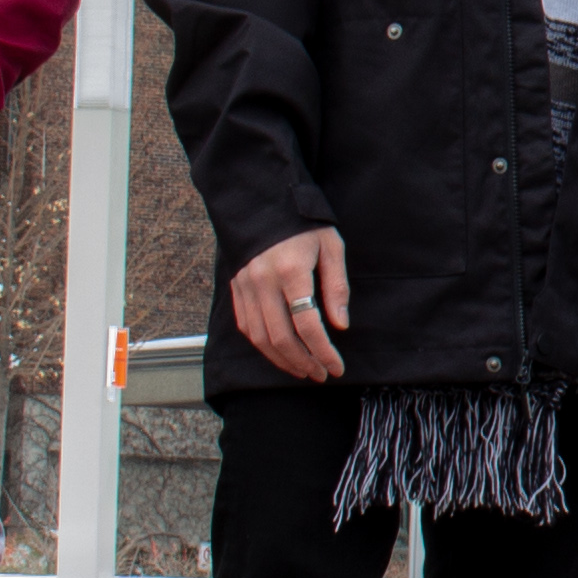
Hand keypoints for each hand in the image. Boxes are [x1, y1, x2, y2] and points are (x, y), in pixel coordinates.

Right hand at [231, 227, 347, 380]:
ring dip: (283, 360)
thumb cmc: (304, 225)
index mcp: (291, 271)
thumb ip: (336, 286)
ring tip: (304, 370)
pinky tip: (280, 354)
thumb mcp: (331, 247)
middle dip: (305, 362)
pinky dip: (263, 347)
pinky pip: (246, 327)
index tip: (337, 366)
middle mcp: (263, 282)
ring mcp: (246, 286)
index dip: (323, 351)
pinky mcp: (236, 288)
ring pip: (261, 338)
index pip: (308, 324)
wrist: (264, 203)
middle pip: (282, 337)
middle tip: (321, 373)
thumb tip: (341, 324)